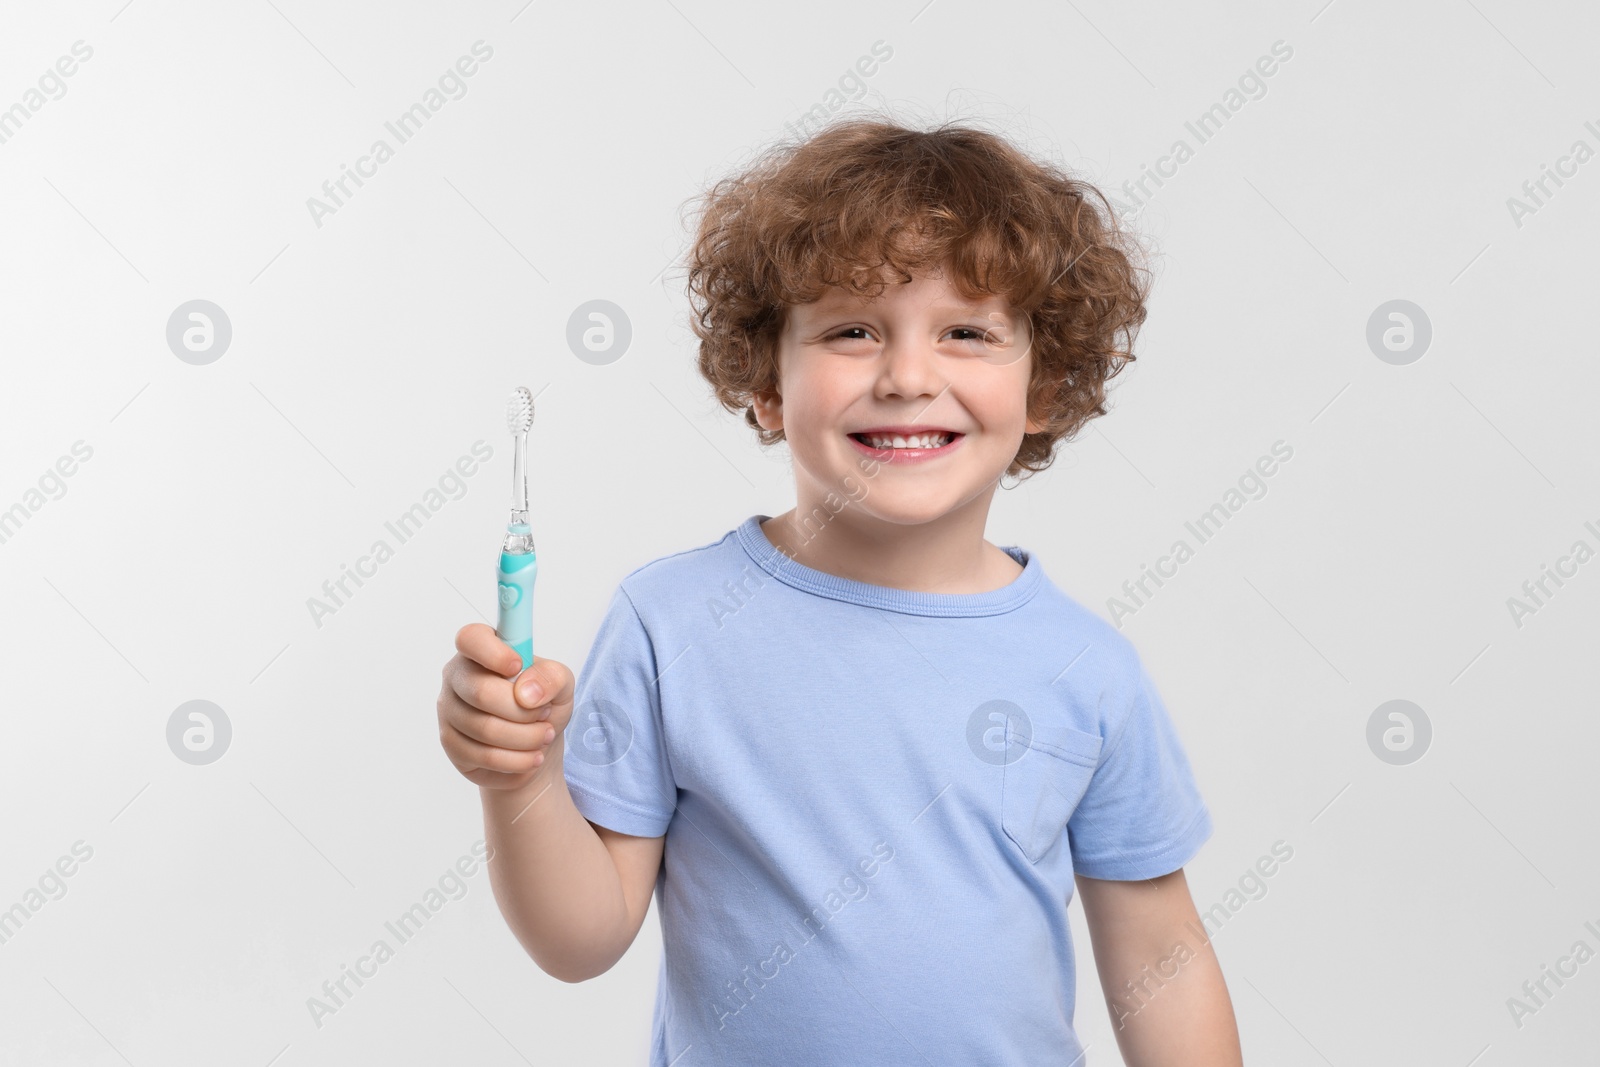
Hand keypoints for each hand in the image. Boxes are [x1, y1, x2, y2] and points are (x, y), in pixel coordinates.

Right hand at [438, 623, 573, 790]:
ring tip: (545, 736)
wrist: (537, 746)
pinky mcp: (451, 744)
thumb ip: (551, 676)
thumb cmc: (543, 704)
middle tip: (546, 715)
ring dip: (526, 738)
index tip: (518, 666)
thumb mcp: (561, 684)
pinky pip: (484, 756)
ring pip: (484, 729)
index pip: (470, 638)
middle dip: (524, 711)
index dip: (493, 653)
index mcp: (481, 650)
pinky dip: (518, 760)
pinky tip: (533, 757)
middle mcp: (457, 677)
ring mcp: (449, 711)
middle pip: (481, 692)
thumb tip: (526, 693)